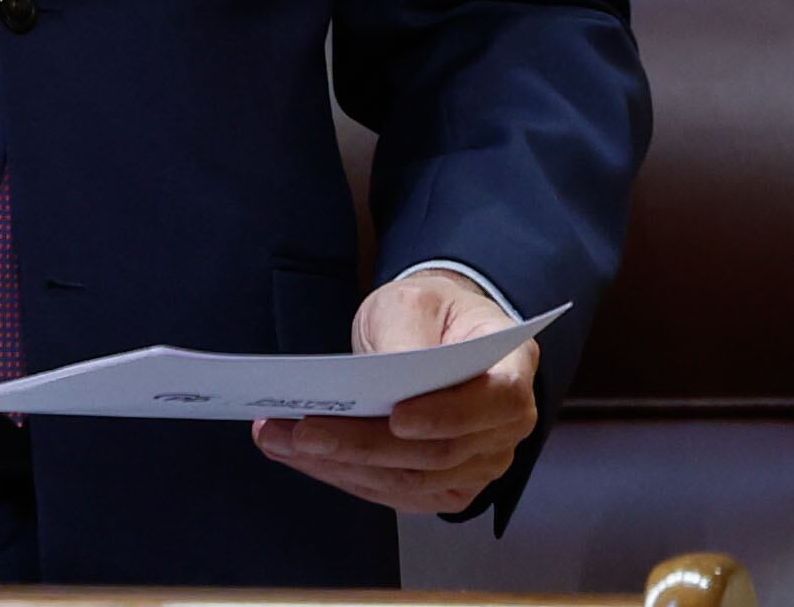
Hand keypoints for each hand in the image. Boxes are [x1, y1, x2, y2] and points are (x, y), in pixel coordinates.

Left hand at [252, 271, 538, 516]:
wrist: (432, 335)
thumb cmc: (428, 313)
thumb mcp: (412, 301)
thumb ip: (404, 334)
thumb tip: (388, 373)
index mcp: (512, 368)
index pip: (496, 401)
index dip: (449, 416)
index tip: (396, 417)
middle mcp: (505, 427)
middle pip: (440, 454)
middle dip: (363, 445)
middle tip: (302, 432)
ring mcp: (478, 464)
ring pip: (411, 481)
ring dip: (341, 466)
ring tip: (281, 441)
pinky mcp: (444, 486)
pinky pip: (395, 493)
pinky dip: (345, 477)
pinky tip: (302, 458)